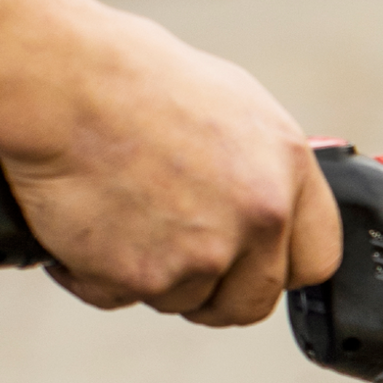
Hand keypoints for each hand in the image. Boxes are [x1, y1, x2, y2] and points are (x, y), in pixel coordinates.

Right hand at [0, 10, 344, 328]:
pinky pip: (120, 298)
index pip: (316, 258)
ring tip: (120, 211)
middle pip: (250, 301)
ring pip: (182, 301)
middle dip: (212, 291)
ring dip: (149, 274)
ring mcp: (205, 252)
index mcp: (289, 169)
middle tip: (173, 256)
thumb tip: (269, 205)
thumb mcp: (233, 107)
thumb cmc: (135, 80)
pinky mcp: (145, 277)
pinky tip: (87, 220)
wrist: (66, 85)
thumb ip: (262, 168)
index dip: (277, 267)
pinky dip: (95, 273)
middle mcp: (259, 215)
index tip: (253, 266)